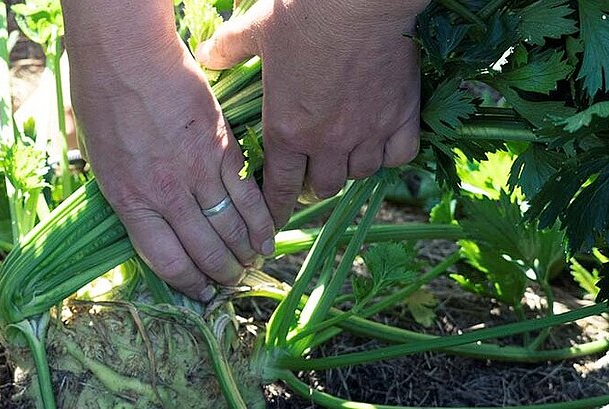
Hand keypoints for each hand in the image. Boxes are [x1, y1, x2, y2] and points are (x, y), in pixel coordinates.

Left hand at [68, 35, 274, 299]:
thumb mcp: (101, 161)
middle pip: (205, 251)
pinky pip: (248, 195)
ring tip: (251, 263)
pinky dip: (261, 220)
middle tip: (231, 281)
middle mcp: (166, 195)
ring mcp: (197, 173)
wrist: (127, 57)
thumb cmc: (102, 101)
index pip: (166, 261)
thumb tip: (147, 218)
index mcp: (131, 201)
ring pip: (231, 228)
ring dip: (245, 252)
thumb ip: (128, 194)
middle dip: (222, 274)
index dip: (189, 283)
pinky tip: (268, 235)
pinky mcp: (222, 150)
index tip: (200, 291)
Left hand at [198, 0, 427, 224]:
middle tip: (311, 171)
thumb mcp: (256, 31)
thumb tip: (207, 55)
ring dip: (350, 168)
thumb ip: (229, 49)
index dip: (274, 209)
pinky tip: (382, 144)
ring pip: (360, 174)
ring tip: (344, 154)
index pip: (279, 188)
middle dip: (313, 183)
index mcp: (287, 130)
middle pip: (322, 186)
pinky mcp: (401, 116)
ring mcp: (368, 132)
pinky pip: (399, 156)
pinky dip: (390, 155)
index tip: (272, 221)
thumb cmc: (304, 14)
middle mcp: (327, 142)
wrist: (360, 1)